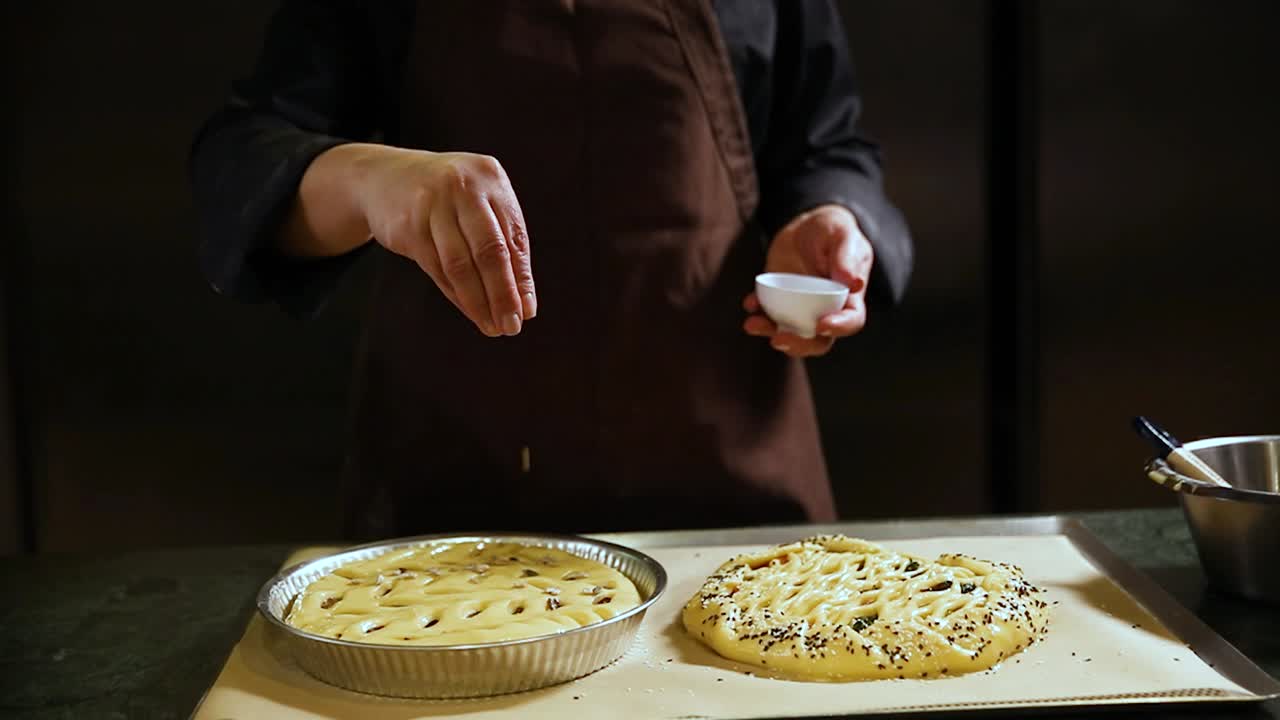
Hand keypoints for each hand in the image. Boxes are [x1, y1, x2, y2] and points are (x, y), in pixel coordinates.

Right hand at [355, 146, 535, 336]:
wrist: (384, 177)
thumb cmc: (447, 197)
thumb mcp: (480, 205)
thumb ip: (505, 243)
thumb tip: (525, 302)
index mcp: (489, 176)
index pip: (514, 237)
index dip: (521, 278)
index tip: (527, 311)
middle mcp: (462, 185)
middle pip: (489, 251)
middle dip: (503, 294)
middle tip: (511, 326)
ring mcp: (431, 204)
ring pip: (460, 264)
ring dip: (478, 302)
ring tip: (491, 326)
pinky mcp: (407, 225)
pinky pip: (436, 268)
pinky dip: (456, 294)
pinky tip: (469, 310)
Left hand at [743, 205, 872, 357]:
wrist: (805, 224)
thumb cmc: (832, 228)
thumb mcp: (843, 234)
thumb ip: (847, 257)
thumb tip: (854, 284)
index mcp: (849, 297)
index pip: (851, 320)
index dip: (839, 328)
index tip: (822, 325)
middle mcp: (825, 309)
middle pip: (817, 339)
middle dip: (799, 345)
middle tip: (780, 339)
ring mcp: (800, 307)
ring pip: (789, 331)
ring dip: (769, 332)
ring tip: (752, 325)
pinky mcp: (779, 299)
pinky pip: (768, 312)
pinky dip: (757, 311)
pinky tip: (750, 303)